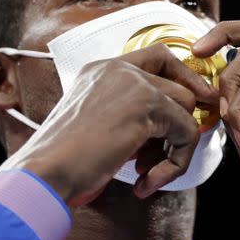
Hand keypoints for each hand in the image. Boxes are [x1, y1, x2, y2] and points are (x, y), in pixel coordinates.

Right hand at [3, 44, 218, 206]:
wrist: (44, 172)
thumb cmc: (62, 161)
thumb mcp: (97, 126)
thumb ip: (130, 115)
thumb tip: (173, 127)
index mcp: (101, 69)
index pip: (158, 56)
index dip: (182, 78)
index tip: (196, 103)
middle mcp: (118, 68)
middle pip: (180, 87)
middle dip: (178, 128)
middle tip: (158, 160)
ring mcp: (134, 83)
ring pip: (187, 110)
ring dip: (175, 151)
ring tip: (146, 176)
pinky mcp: (148, 105)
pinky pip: (187, 132)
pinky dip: (175, 164)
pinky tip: (145, 182)